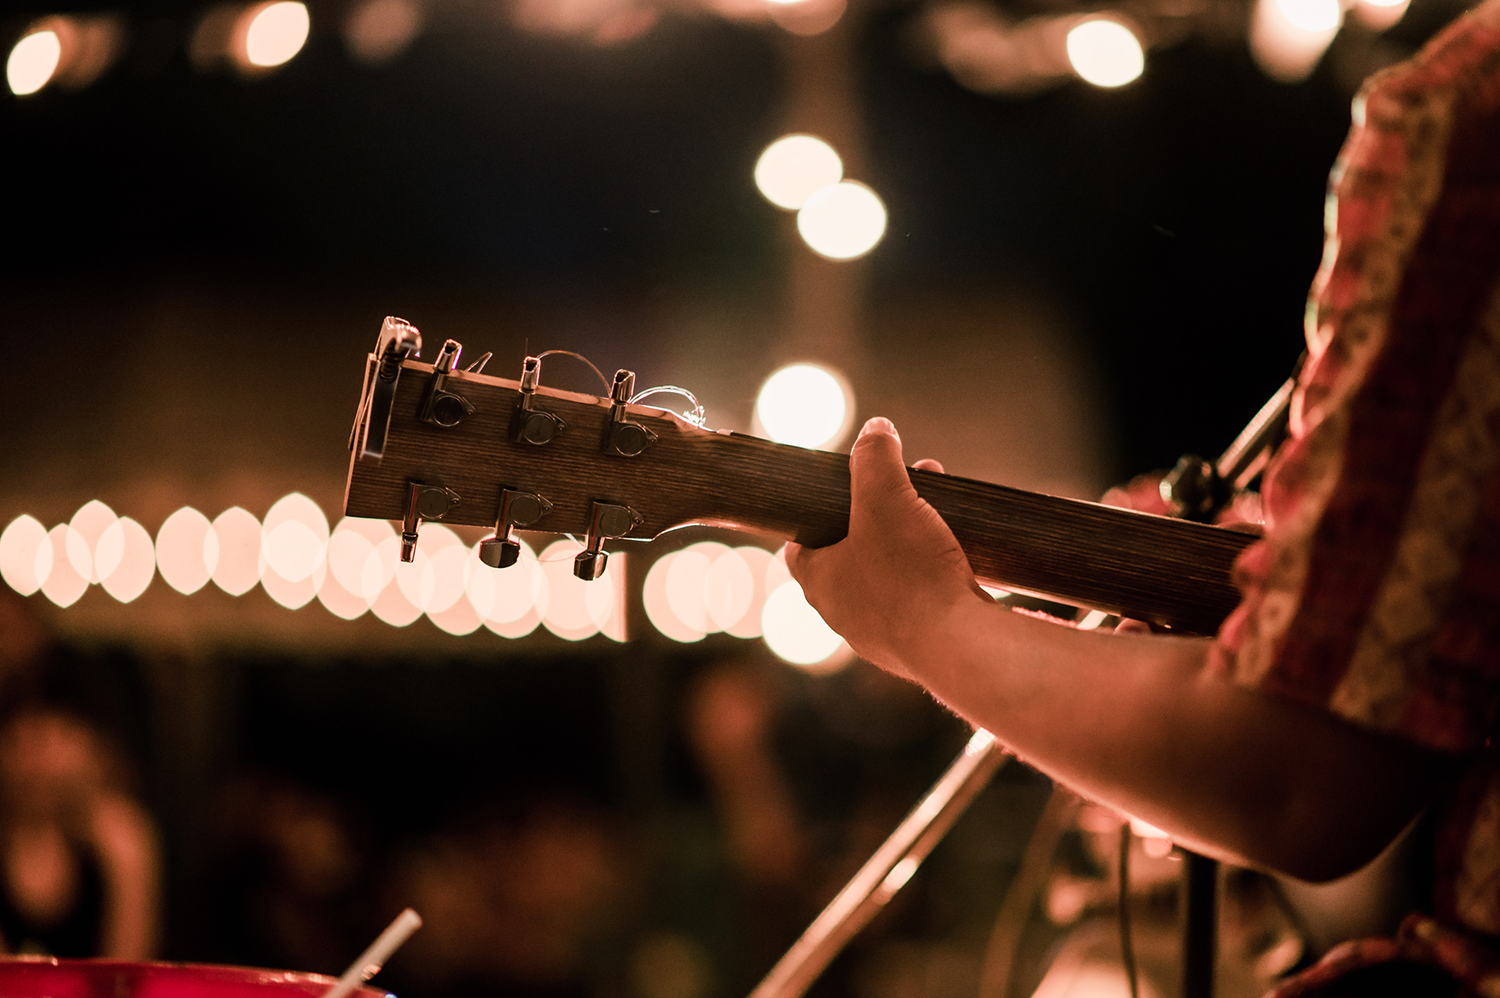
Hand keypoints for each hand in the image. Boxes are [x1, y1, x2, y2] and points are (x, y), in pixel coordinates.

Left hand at [786, 417, 990, 678]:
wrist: (960, 645)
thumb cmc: (910, 572)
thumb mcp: (885, 496)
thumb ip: (874, 458)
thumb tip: (875, 429)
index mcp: (820, 583)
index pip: (800, 547)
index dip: (815, 515)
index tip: (838, 493)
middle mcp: (845, 615)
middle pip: (852, 555)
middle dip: (879, 517)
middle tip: (905, 488)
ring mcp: (886, 636)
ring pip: (891, 578)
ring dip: (910, 542)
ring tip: (939, 510)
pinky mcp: (925, 646)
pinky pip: (924, 601)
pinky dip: (935, 573)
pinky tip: (960, 552)